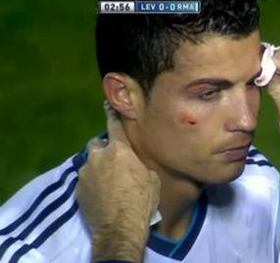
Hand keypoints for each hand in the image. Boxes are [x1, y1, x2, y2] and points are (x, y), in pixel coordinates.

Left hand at [76, 102, 159, 261]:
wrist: (120, 226)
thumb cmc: (142, 200)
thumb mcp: (152, 179)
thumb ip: (140, 166)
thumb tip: (137, 167)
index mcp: (119, 150)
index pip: (114, 126)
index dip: (112, 115)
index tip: (107, 105)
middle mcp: (98, 157)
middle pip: (96, 144)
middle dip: (102, 149)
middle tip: (112, 160)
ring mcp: (85, 173)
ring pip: (89, 164)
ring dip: (97, 168)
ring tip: (107, 182)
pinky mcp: (77, 190)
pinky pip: (85, 181)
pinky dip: (92, 185)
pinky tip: (101, 196)